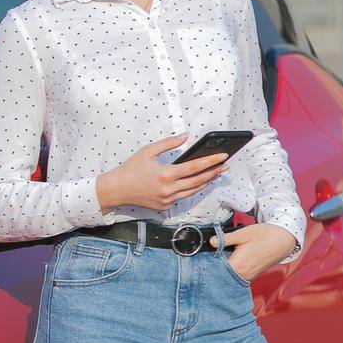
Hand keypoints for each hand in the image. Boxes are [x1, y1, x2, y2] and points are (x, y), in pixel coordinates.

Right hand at [96, 133, 230, 212]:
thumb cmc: (130, 169)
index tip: (223, 156)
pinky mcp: (164, 206)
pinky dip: (192, 189)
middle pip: (199, 180)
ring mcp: (167, 200)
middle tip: (225, 165)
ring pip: (194, 191)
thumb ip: (168, 143)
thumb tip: (186, 136)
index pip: (195, 167)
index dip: (211, 161)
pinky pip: (183, 197)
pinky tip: (198, 182)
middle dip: (214, 172)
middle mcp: (168, 189)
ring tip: (216, 174)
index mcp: (165, 174)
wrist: (116, 190)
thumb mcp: (147, 151)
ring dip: (206, 182)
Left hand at [208, 222, 297, 282]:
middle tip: (204, 258)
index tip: (199, 260)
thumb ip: (226, 239)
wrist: (285, 239)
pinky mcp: (253, 274)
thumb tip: (211, 242)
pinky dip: (230, 270)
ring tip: (215, 259)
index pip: (216, 270)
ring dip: (222, 269)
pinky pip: (237, 275)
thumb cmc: (265, 235)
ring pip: (229, 275)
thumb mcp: (243, 234)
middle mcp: (243, 274)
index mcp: (238, 266)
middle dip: (212, 267)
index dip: (206, 265)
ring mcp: (249, 276)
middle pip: (221, 275)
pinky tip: (227, 261)